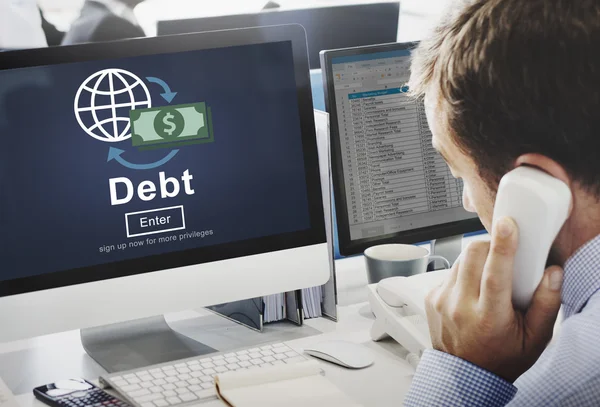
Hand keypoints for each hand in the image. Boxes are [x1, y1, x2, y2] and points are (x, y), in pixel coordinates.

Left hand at [425, 217, 563, 381]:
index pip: (494, 273)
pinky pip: (450, 271)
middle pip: (472, 255)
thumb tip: (552, 273)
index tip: (507, 225)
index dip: (502, 245)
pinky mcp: (432, 297)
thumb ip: (546, 305)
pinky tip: (472, 290)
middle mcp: (461, 307)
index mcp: (489, 317)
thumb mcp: (534, 339)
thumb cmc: (500, 357)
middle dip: (490, 245)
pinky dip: (464, 273)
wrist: (465, 375)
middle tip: (502, 254)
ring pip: (460, 259)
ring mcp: (442, 301)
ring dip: (476, 260)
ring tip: (488, 279)